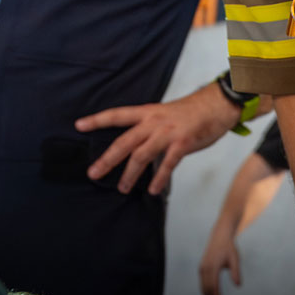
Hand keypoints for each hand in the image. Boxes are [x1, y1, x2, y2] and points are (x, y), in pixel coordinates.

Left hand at [75, 82, 241, 194]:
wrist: (217, 104)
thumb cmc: (190, 112)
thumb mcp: (163, 114)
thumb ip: (148, 128)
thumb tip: (134, 147)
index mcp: (147, 112)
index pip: (117, 115)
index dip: (97, 119)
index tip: (78, 125)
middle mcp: (153, 121)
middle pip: (124, 141)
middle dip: (107, 159)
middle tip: (93, 173)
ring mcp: (167, 133)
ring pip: (141, 155)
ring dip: (130, 174)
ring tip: (122, 188)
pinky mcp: (183, 143)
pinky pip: (167, 164)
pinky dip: (159, 178)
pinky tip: (153, 190)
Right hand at [199, 231, 241, 294]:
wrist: (219, 235)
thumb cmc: (229, 247)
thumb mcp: (235, 258)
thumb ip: (236, 271)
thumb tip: (238, 285)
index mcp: (212, 267)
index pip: (213, 289)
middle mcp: (204, 269)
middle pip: (206, 292)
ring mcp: (201, 269)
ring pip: (203, 289)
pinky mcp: (201, 269)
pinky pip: (203, 285)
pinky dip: (207, 294)